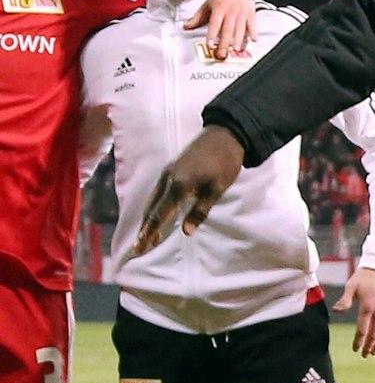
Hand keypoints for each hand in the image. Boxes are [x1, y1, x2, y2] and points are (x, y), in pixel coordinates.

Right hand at [132, 126, 245, 255]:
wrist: (225, 135)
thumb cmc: (225, 163)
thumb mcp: (217, 189)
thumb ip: (200, 210)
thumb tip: (186, 232)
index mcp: (178, 185)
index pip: (159, 214)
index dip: (150, 232)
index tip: (141, 247)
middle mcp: (167, 179)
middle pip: (151, 208)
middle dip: (145, 228)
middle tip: (140, 246)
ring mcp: (167, 172)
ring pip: (152, 199)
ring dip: (148, 217)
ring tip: (147, 235)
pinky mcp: (170, 169)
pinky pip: (156, 191)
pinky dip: (153, 206)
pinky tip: (156, 213)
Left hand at [184, 0, 255, 58]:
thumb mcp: (207, 5)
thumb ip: (197, 18)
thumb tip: (186, 27)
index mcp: (219, 8)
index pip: (214, 23)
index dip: (212, 34)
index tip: (209, 44)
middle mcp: (231, 11)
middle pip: (227, 29)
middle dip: (224, 43)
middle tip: (222, 54)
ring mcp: (242, 12)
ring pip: (240, 28)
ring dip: (238, 40)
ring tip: (235, 50)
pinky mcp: (251, 13)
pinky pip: (252, 24)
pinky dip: (253, 33)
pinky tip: (252, 41)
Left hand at [334, 267, 374, 357]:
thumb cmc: (365, 276)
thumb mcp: (352, 286)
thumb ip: (345, 300)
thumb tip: (336, 311)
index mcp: (368, 306)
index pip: (363, 329)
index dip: (359, 341)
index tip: (355, 349)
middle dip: (369, 346)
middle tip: (365, 355)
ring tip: (374, 351)